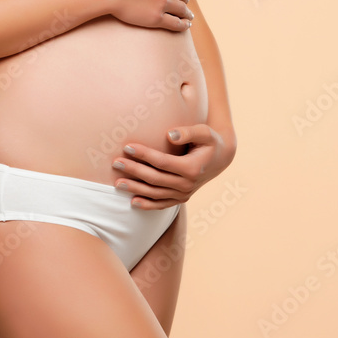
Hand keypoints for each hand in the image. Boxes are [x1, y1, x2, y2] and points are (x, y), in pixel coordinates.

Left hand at [111, 124, 235, 207]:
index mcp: (192, 168)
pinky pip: (162, 205)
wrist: (221, 158)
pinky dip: (147, 205)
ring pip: (155, 193)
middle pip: (155, 179)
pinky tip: (132, 202)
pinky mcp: (182, 198)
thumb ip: (188, 132)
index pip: (162, 162)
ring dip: (135, 188)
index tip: (127, 147)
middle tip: (116, 163)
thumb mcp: (204, 132)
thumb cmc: (210, 141)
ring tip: (117, 183)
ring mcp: (184, 194)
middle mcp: (187, 184)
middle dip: (134, 170)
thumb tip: (169, 135)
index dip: (144, 155)